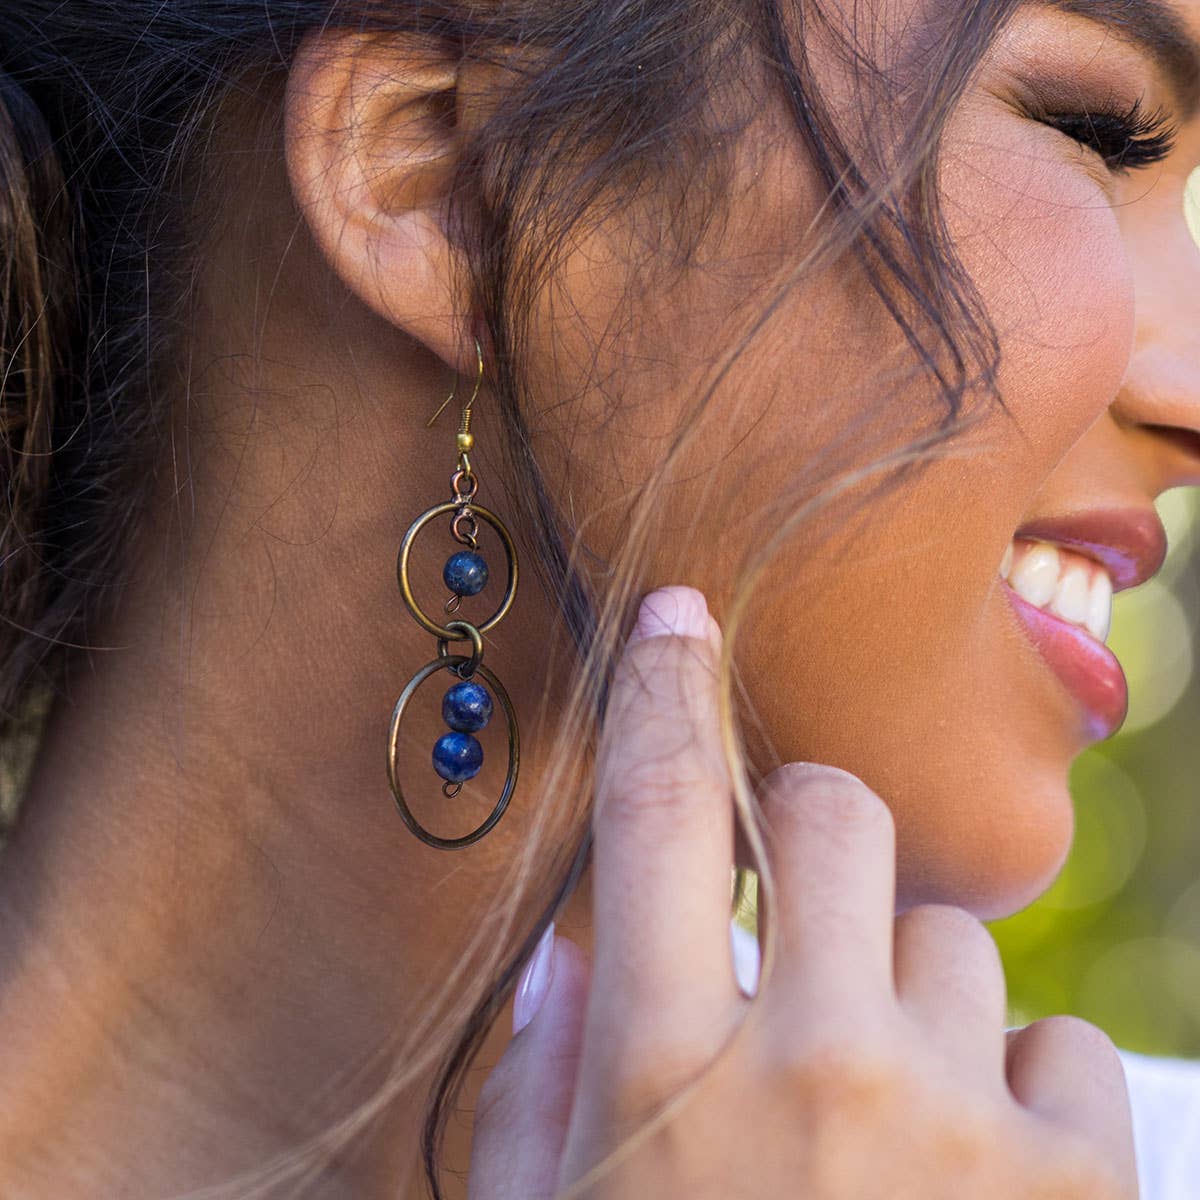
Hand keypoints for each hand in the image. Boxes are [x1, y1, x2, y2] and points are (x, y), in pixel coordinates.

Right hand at [468, 586, 1137, 1198]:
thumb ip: (547, 1085)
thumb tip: (576, 950)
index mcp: (664, 1078)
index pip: (655, 816)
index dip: (663, 697)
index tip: (675, 620)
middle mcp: (814, 1073)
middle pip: (837, 814)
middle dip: (813, 836)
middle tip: (797, 920)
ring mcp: (959, 1130)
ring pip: (949, 931)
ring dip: (907, 991)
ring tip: (883, 1116)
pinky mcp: (1081, 1190)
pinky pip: (1056, 1036)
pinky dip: (1013, 1083)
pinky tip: (975, 1180)